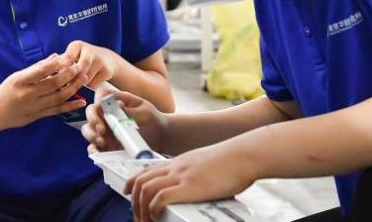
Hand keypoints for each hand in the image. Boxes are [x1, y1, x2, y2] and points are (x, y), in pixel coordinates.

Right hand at [0, 54, 88, 129]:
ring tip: (83, 79)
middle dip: (68, 75)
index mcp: (20, 81)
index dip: (54, 65)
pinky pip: (57, 110)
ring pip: (58, 97)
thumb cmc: (6, 91)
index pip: (40, 71)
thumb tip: (55, 56)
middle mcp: (27, 94)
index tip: (65, 58)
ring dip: (73, 88)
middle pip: (53, 84)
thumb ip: (37, 67)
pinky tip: (81, 101)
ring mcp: (34, 106)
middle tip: (79, 68)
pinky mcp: (38, 116)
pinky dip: (71, 106)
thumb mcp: (17, 76)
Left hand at [61, 40, 119, 88]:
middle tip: (67, 83)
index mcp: (77, 45)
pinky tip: (89, 81)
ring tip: (78, 81)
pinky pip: (93, 84)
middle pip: (79, 68)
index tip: (58, 77)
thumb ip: (60, 63)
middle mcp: (89, 50)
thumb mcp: (71, 56)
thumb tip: (47, 75)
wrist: (106, 60)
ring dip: (80, 83)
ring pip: (86, 78)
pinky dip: (89, 86)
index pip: (67, 59)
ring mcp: (100, 60)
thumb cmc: (81, 59)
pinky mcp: (107, 70)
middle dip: (73, 78)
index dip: (62, 70)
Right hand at [82, 89, 167, 154]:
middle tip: (102, 130)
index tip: (101, 109)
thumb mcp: (144, 112)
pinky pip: (94, 147)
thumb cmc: (153, 120)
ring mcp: (105, 130)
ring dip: (91, 135)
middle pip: (90, 112)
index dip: (98, 101)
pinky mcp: (106, 145)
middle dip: (93, 120)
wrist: (161, 137)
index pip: (101, 95)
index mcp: (116, 101)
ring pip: (88, 129)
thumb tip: (117, 104)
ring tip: (102, 142)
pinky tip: (99, 152)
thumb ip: (130, 110)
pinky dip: (93, 149)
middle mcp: (107, 114)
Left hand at [125, 143, 256, 221]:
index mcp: (178, 163)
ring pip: (145, 190)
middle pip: (141, 181)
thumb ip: (198, 176)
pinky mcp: (189, 187)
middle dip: (133, 201)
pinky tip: (156, 217)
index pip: (146, 170)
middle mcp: (175, 168)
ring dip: (141, 209)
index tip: (127, 192)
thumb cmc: (232, 162)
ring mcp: (180, 176)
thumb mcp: (207, 166)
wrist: (243, 155)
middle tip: (137, 216)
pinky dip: (153, 209)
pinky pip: (160, 197)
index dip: (132, 182)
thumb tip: (202, 189)